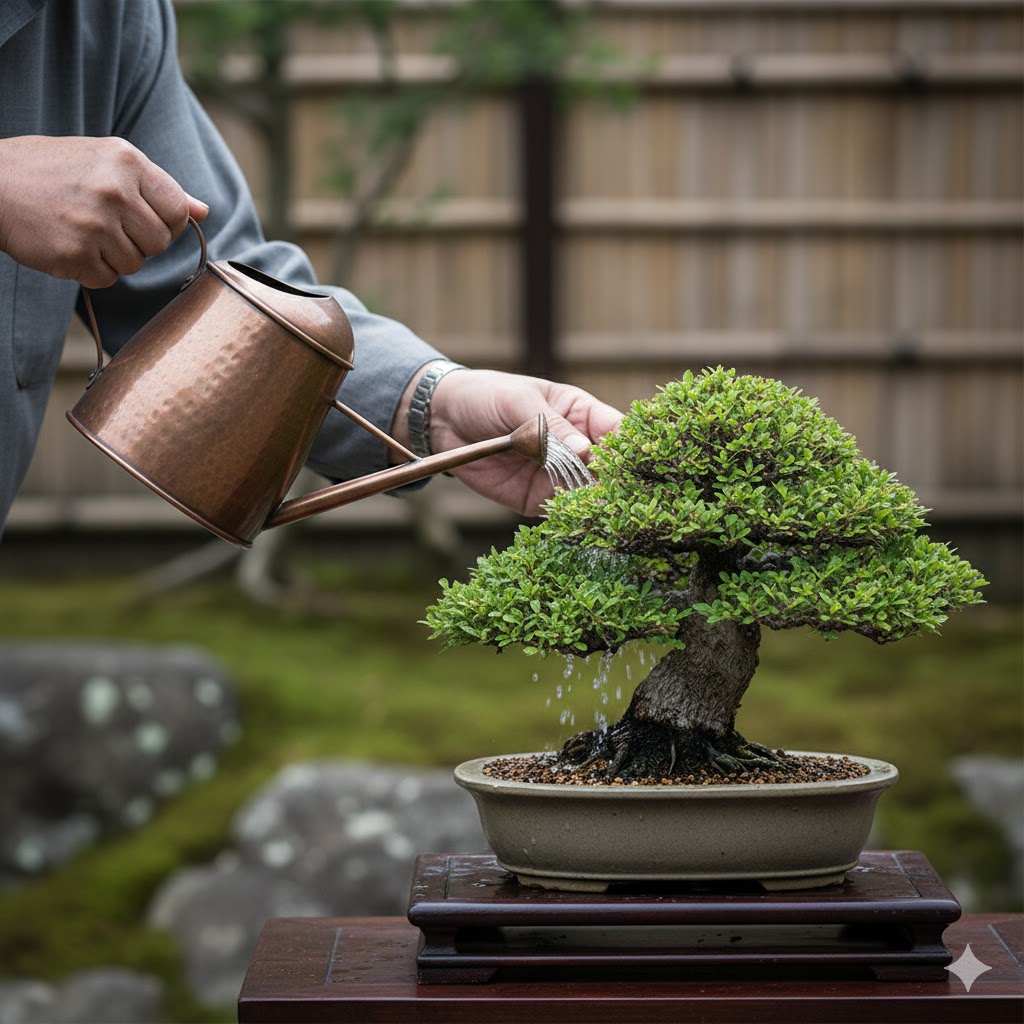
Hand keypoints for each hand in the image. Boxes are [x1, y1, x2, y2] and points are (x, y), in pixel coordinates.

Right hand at [0, 135, 207, 287]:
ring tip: (84, 231)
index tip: (142, 218)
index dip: (166, 223)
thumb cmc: (53, 172)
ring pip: (135, 265)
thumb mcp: (106, 162)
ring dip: (113, 257)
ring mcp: (94, 225)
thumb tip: (203, 211)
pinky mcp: (75, 255)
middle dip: (139, 242)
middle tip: (105, 224)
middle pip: (160, 243)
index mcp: (127, 161)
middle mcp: (114, 191)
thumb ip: (158, 187)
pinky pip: (107, 279)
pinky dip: (91, 271)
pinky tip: (70, 245)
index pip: (178, 211)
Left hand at [400, 365, 622, 515]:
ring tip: (609, 518)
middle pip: (609, 471)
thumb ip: (551, 426)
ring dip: (599, 509)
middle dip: (619, 486)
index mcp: (580, 414)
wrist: (441, 420)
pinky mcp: (538, 500)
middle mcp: (577, 448)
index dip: (630, 450)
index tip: (640, 465)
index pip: (616, 433)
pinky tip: (581, 527)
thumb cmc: (486, 397)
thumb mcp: (519, 403)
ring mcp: (559, 477)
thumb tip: (586, 451)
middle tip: (629, 501)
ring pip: (590, 497)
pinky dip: (572, 522)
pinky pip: (561, 515)